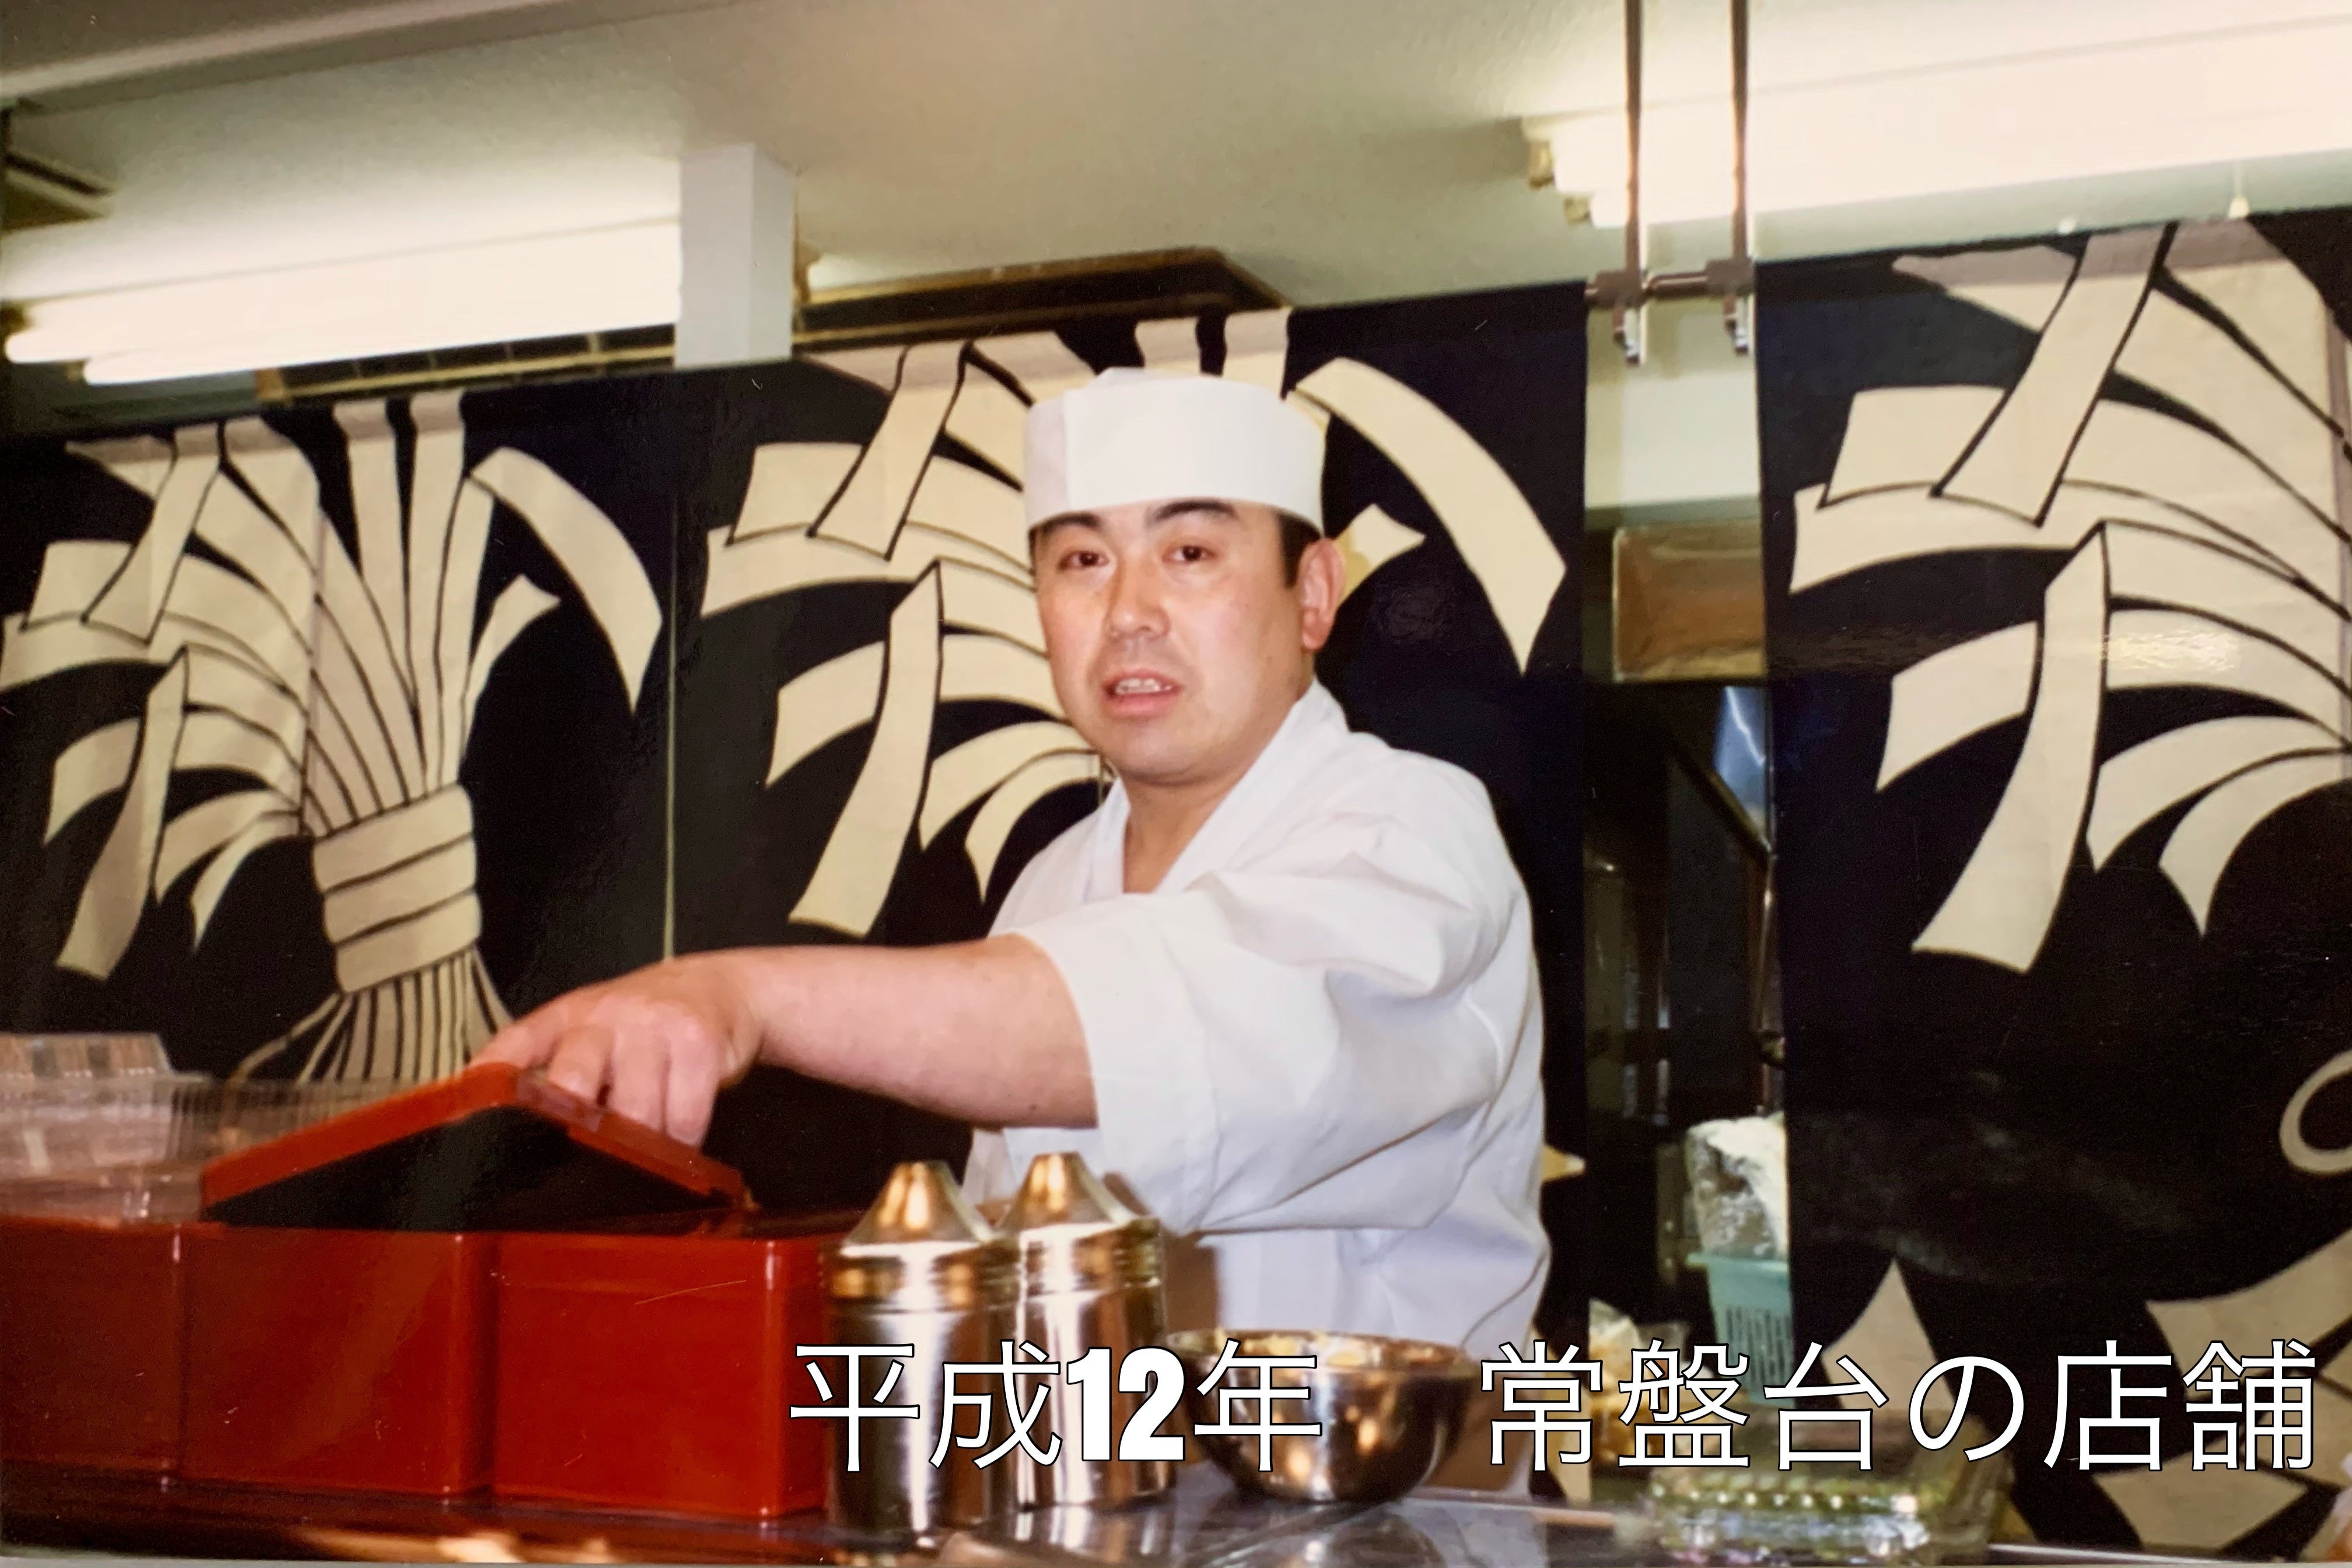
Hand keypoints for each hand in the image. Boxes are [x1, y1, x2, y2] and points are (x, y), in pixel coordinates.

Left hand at [473, 953, 762, 1145]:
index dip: (490, 1079)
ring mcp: (652, 1025)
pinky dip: (681, 1143)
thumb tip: (511, 1133)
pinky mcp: (697, 1043)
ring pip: (634, 1111)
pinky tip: (679, 1140)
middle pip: (574, 1082)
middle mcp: (605, 1015)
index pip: (516, 1043)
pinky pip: (683, 1116)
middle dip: (577, 1129)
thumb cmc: (645, 1025)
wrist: (721, 985)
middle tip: (587, 1160)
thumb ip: (556, 1071)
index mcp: (567, 1016)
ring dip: (639, 1148)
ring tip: (644, 1155)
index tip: (467, 1120)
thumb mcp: (593, 1033)